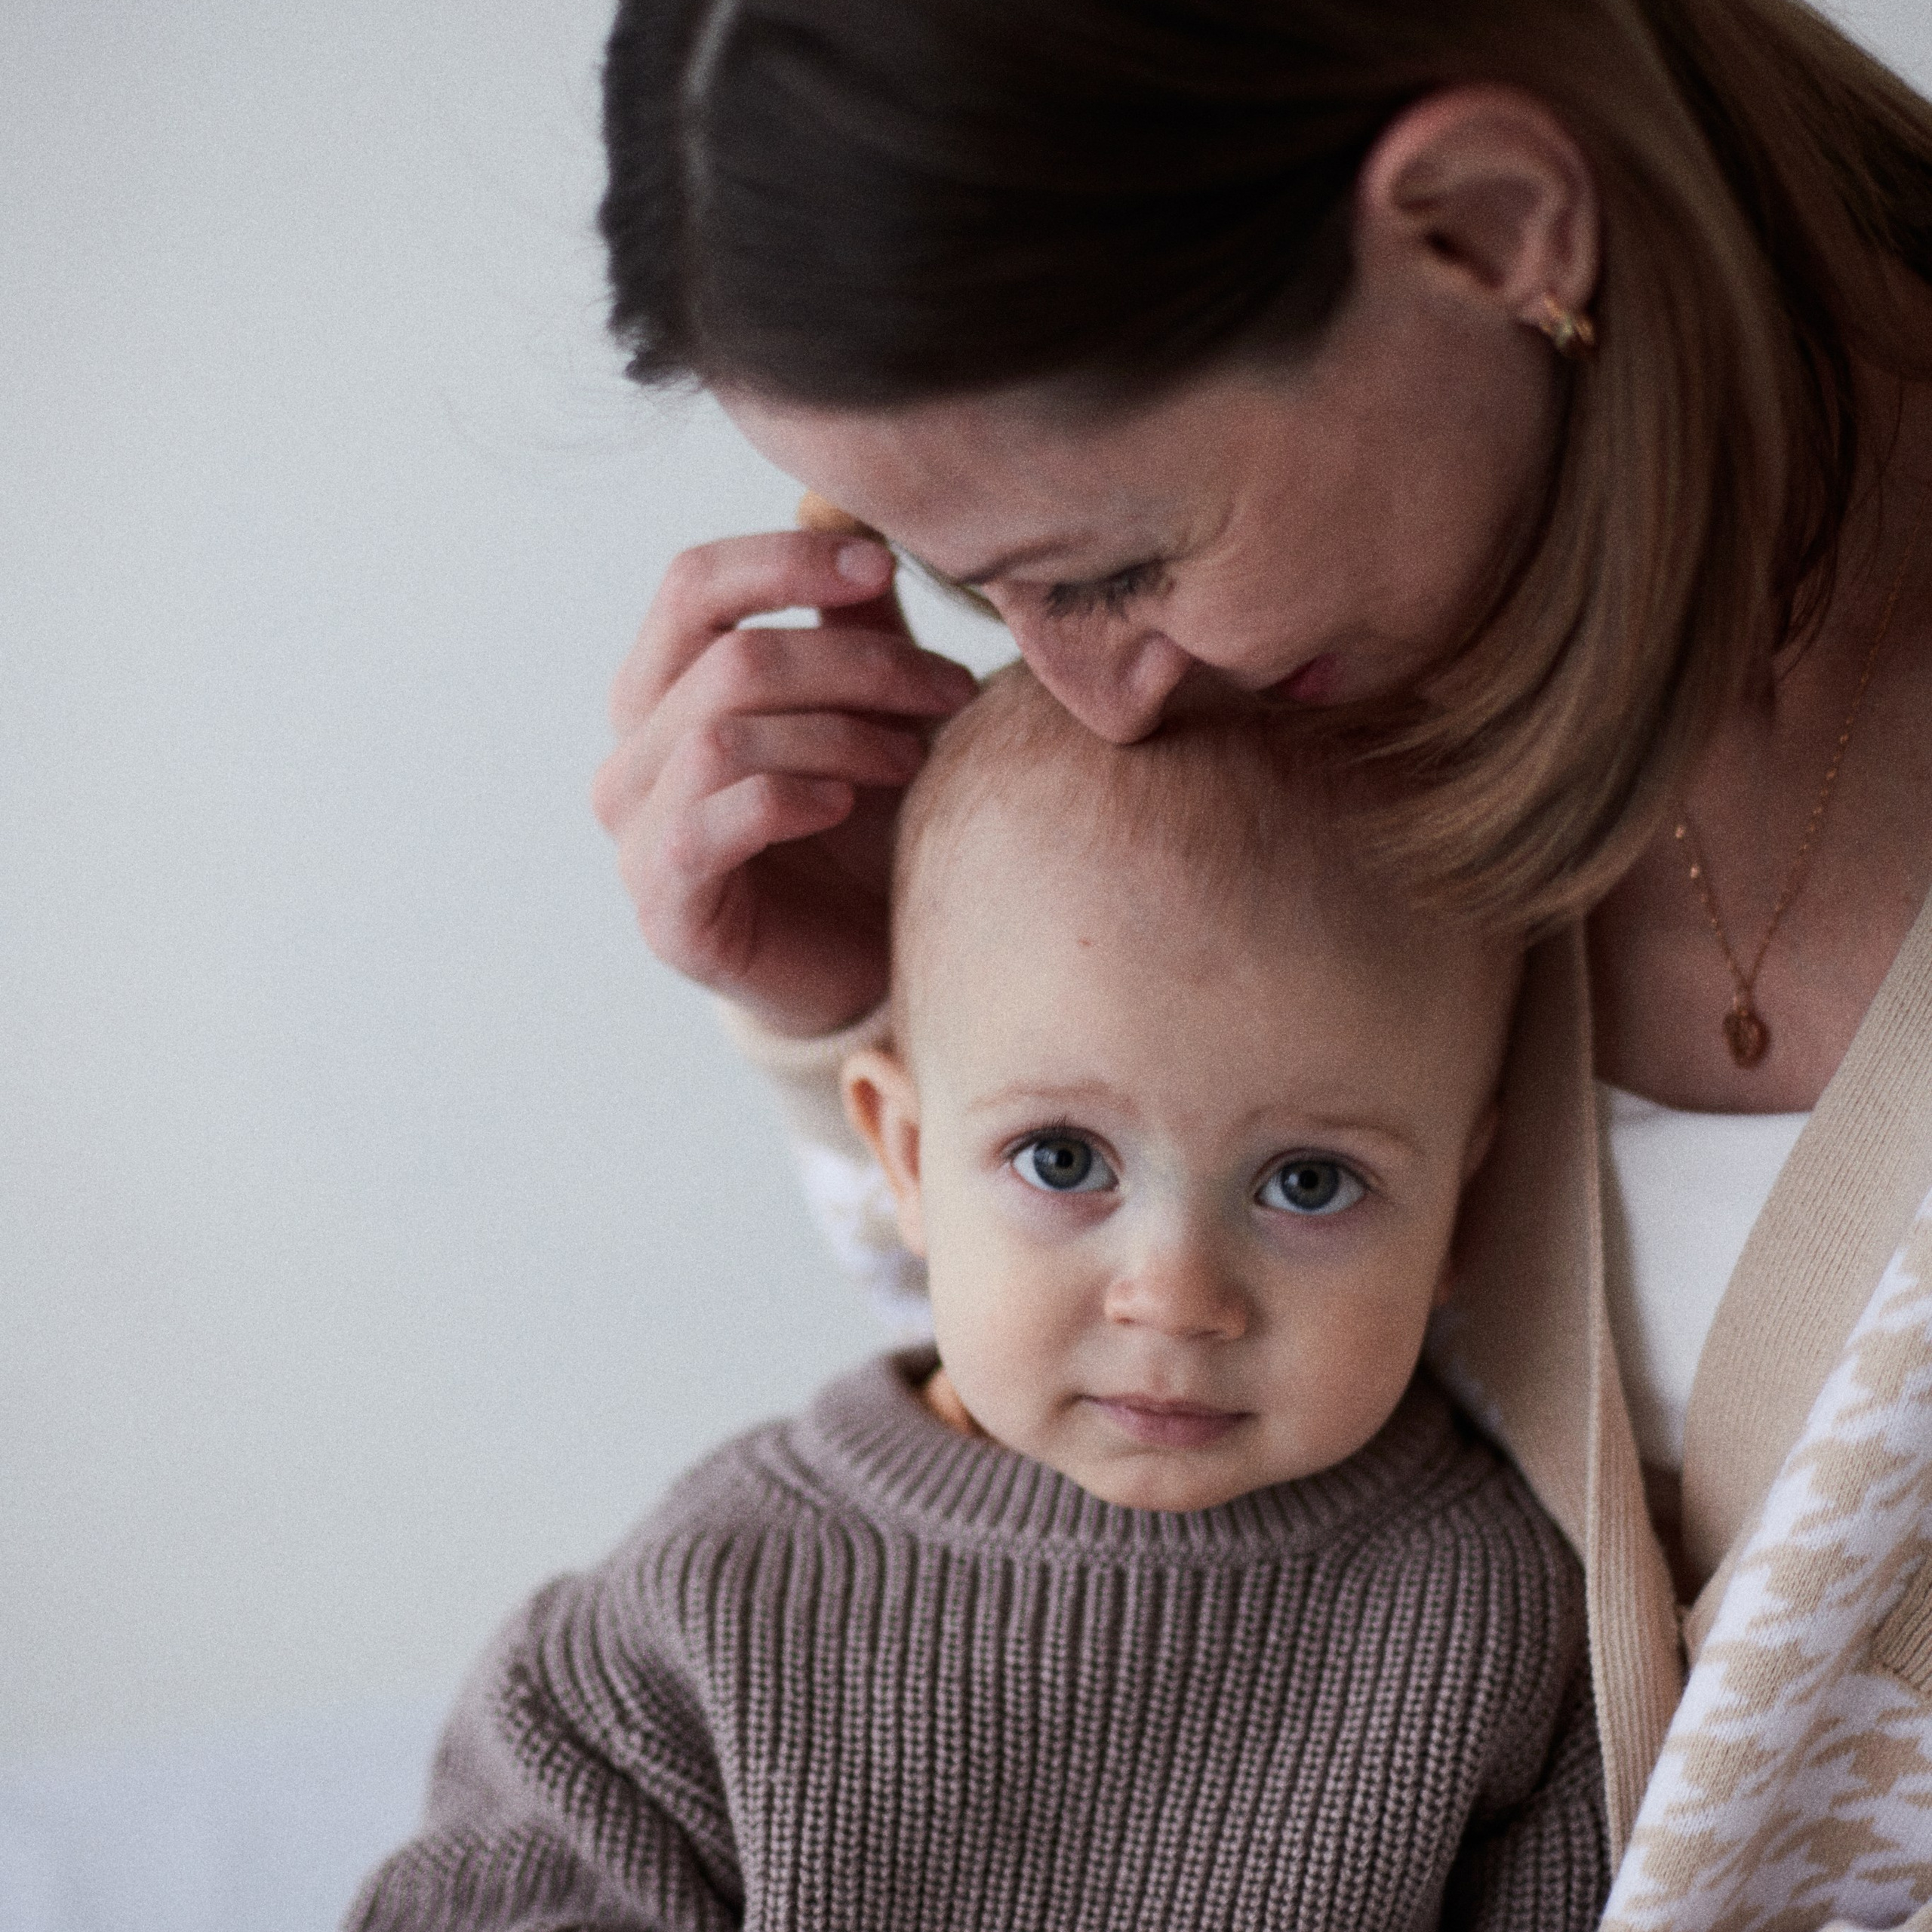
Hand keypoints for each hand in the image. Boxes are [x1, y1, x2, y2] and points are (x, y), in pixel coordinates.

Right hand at [593, 528, 976, 1036]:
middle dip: (856, 664)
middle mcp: (630, 755)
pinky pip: (709, 823)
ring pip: (723, 735)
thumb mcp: (867, 711)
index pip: (692, 584)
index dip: (786, 560)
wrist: (861, 968)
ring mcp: (636, 835)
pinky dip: (792, 797)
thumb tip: (857, 521)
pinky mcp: (665, 909)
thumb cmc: (861, 831)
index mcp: (664, 689)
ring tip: (915, 760)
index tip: (885, 563)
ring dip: (840, 734)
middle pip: (728, 659)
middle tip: (950, 690)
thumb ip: (853, 626)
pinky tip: (851, 805)